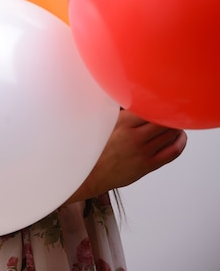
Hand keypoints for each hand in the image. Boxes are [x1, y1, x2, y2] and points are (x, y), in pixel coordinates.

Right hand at [66, 109, 186, 201]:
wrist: (91, 173)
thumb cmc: (97, 146)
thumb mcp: (105, 123)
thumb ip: (121, 110)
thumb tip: (134, 97)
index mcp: (123, 122)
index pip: (151, 107)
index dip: (160, 102)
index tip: (162, 98)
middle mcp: (135, 136)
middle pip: (164, 120)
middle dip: (170, 114)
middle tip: (171, 109)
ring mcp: (143, 152)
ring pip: (170, 134)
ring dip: (176, 126)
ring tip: (175, 121)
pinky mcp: (148, 165)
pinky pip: (172, 152)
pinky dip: (180, 142)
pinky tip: (179, 137)